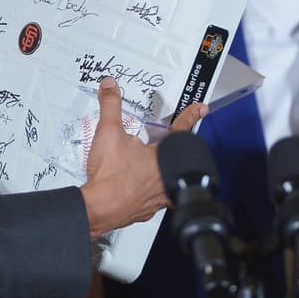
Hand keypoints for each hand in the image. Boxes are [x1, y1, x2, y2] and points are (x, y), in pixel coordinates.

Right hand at [79, 77, 207, 237]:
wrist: (99, 208)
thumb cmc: (109, 178)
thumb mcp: (108, 133)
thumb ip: (111, 106)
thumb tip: (110, 87)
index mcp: (161, 158)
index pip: (180, 131)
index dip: (189, 117)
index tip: (199, 109)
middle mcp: (164, 179)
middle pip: (176, 159)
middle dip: (171, 149)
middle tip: (167, 143)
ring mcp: (157, 198)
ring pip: (167, 181)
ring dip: (160, 171)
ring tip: (147, 166)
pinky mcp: (145, 209)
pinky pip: (154, 198)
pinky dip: (148, 190)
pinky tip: (138, 186)